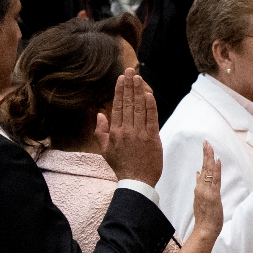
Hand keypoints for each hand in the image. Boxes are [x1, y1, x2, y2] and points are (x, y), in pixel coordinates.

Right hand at [97, 69, 161, 185]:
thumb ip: (101, 132)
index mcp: (115, 132)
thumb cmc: (121, 166)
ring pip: (139, 108)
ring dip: (139, 91)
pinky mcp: (153, 138)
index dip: (119, 91)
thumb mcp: (105, 150)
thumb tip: (99, 115)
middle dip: (129, 85)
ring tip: (138, 77)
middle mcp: (127, 131)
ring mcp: (140, 134)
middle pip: (128, 104)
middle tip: (130, 71)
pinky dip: (151, 106)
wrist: (136, 182)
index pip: (118, 107)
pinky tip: (149, 94)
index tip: (121, 79)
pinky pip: (152, 118)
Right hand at [191, 141, 222, 238]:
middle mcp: (201, 188)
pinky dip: (216, 170)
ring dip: (209, 158)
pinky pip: (215, 180)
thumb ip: (199, 185)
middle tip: (206, 141)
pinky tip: (217, 160)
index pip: (202, 169)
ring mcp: (206, 191)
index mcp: (199, 188)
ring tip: (209, 146)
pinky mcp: (212, 196)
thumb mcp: (201, 199)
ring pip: (208, 171)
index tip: (205, 146)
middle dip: (206, 153)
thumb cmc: (204, 217)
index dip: (204, 157)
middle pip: (204, 167)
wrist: (204, 230)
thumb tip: (198, 173)